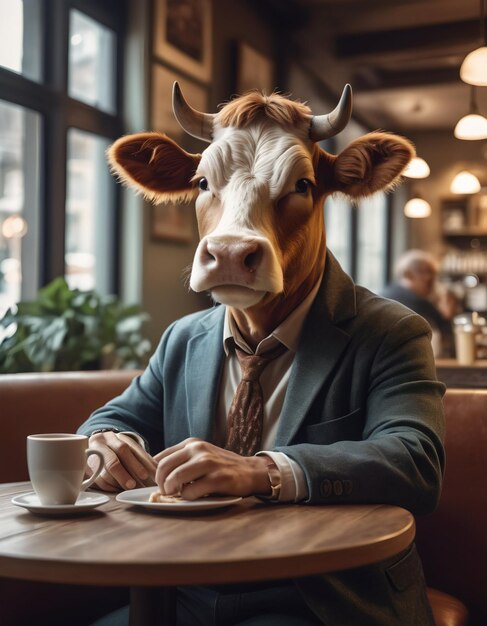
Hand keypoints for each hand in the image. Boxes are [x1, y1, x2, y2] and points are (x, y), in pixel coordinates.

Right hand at [87, 431, 151, 491]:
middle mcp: (101, 443)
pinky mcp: (84, 466)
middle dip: (124, 474)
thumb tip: (157, 469)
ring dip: (117, 482)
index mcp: (114, 437)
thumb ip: (141, 458)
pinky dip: (109, 486)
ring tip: (128, 488)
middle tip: (133, 485)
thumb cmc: (116, 450)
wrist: (92, 447)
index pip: (126, 449)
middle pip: (113, 460)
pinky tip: (117, 489)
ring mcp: (91, 454)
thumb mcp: (128, 449)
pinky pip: (96, 479)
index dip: (137, 463)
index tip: (146, 475)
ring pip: (104, 472)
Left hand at [153, 438, 271, 499]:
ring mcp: (208, 462)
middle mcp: (198, 449)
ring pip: (175, 478)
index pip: (161, 457)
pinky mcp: (217, 478)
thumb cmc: (221, 466)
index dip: (155, 474)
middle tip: (166, 492)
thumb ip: (182, 460)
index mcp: (191, 443)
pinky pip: (191, 491)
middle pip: (164, 467)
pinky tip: (194, 495)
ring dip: (171, 490)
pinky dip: (188, 497)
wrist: (250, 471)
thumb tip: (156, 474)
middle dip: (160, 484)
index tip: (160, 483)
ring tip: (177, 494)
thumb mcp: (201, 455)